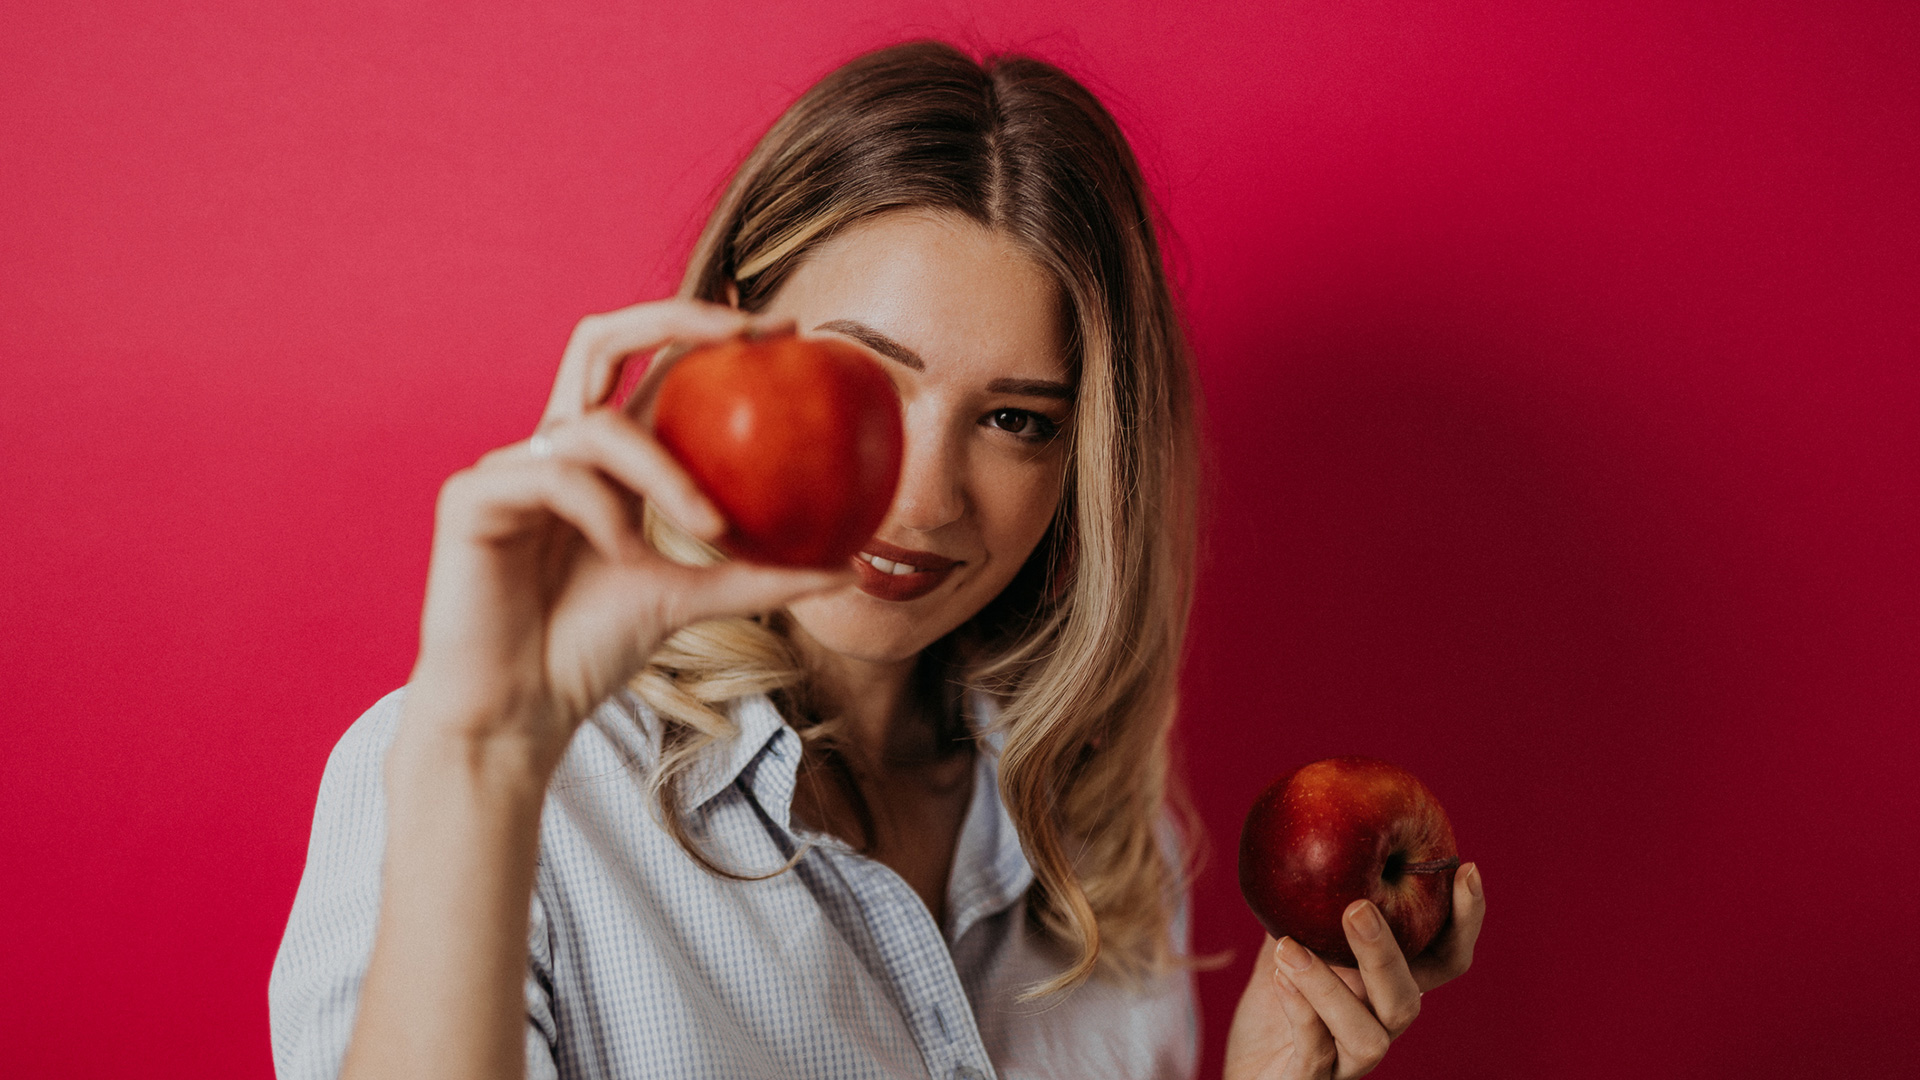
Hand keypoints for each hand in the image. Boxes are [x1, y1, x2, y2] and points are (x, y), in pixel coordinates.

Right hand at [401, 299, 854, 769]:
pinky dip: (604, 513)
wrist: (518, 711)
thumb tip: (852, 568)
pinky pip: (555, 476)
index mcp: (601, 459)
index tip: (785, 331)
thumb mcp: (691, 601)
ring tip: (709, 529)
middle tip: (748, 334)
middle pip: (600, 337)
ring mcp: (510, 466)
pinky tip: (626, 555)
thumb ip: (762, 577)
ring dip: (665, 473)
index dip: (705, 330)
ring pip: (597, 425)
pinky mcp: (471, 496)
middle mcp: (554, 446)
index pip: (650, 368)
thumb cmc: (588, 651)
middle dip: (674, 315)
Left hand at [1222, 863, 1485, 1079]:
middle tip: (1357, 908)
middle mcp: (1378, 1024)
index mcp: (1384, 986)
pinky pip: (1317, 1055)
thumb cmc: (1276, 1006)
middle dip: (1387, 952)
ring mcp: (1348, 1061)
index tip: (1466, 868)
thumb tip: (1312, 834)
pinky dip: (1302, 1015)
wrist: (1245, 1072)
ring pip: (1369, 1037)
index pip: (1444, 960)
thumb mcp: (1288, 943)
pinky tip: (1278, 977)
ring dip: (1330, 989)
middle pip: (1408, 998)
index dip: (1464, 921)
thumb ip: (1308, 902)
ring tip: (1290, 947)